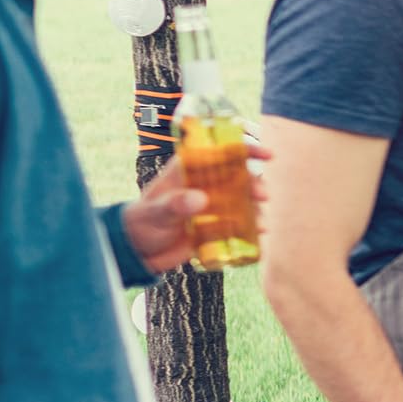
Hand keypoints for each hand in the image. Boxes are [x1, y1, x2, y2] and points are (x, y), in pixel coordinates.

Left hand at [121, 143, 271, 273]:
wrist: (137, 252)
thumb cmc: (141, 223)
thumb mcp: (155, 212)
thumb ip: (175, 204)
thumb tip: (201, 199)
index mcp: (189, 171)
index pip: (219, 152)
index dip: (244, 150)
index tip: (265, 155)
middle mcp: (204, 185)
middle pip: (238, 177)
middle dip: (255, 184)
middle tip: (263, 196)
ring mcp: (211, 206)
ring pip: (242, 201)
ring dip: (256, 208)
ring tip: (262, 223)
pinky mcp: (215, 227)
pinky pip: (238, 224)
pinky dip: (251, 228)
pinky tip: (259, 234)